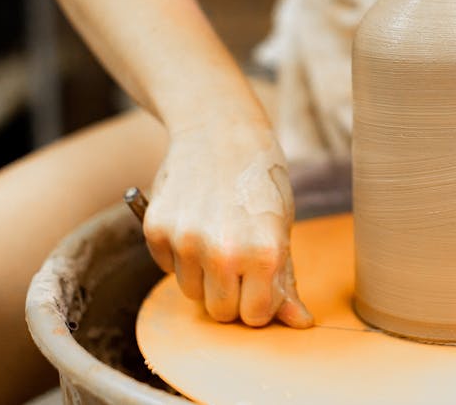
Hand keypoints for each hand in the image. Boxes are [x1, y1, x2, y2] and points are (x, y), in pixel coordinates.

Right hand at [143, 117, 312, 327]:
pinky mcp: (156, 229)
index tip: (261, 283)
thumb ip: (285, 280)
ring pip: (191, 293)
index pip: (255, 316)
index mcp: (265, 253)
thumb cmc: (260, 181)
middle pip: (220, 312)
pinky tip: (196, 223)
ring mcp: (186, 240)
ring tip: (219, 236)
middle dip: (231, 295)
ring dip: (205, 276)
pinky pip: (167, 268)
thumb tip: (299, 323)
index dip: (259, 302)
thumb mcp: (282, 229)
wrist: (219, 132)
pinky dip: (180, 256)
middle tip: (240, 261)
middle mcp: (223, 251)